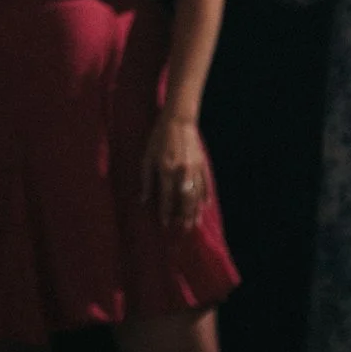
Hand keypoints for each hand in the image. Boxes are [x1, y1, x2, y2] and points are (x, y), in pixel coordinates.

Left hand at [139, 114, 210, 230]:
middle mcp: (182, 172)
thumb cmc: (157, 140)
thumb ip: (147, 182)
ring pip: (197, 193)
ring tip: (195, 221)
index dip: (166, 212)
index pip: (167, 198)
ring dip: (196, 209)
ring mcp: (194, 168)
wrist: (178, 122)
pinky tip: (205, 204)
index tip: (166, 225)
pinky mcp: (202, 163)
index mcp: (166, 171)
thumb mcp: (146, 160)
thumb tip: (144, 201)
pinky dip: (205, 194)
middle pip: (186, 199)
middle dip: (185, 215)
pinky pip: (205, 183)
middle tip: (185, 229)